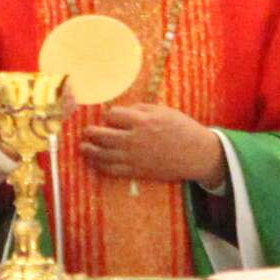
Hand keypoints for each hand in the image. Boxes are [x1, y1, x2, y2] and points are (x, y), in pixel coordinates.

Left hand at [81, 104, 224, 187]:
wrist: (196, 154)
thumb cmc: (182, 129)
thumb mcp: (163, 111)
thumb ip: (141, 108)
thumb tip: (122, 110)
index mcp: (141, 120)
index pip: (112, 115)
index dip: (109, 116)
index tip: (109, 117)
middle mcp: (134, 139)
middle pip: (102, 134)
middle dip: (91, 132)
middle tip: (86, 131)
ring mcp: (134, 156)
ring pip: (103, 154)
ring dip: (89, 150)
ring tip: (82, 147)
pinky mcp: (137, 171)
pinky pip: (112, 170)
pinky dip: (100, 166)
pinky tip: (95, 162)